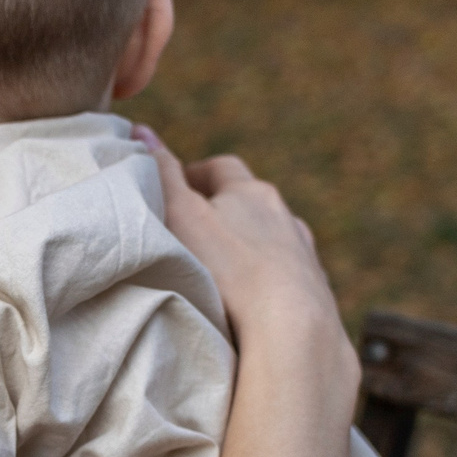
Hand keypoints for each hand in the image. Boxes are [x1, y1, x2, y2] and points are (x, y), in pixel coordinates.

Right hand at [134, 124, 353, 404]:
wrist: (292, 328)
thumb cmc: (228, 267)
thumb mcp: (181, 214)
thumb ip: (161, 174)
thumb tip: (141, 129)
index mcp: (252, 192)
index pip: (221, 169)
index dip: (195, 174)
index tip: (175, 188)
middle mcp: (286, 217)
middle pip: (251, 203)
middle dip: (224, 211)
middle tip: (194, 230)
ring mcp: (305, 254)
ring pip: (274, 240)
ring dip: (251, 247)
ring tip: (223, 271)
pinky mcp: (315, 291)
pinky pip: (288, 277)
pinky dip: (270, 281)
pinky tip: (254, 302)